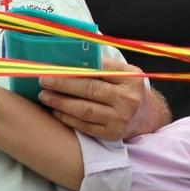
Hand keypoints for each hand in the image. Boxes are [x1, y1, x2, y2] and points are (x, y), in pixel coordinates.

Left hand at [39, 56, 153, 139]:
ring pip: (84, 109)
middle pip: (90, 89)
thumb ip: (102, 65)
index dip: (75, 68)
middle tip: (44, 80)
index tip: (55, 66)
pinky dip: (67, 118)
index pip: (100, 70)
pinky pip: (84, 126)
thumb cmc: (126, 89)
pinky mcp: (112, 134)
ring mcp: (120, 118)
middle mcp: (128, 99)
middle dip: (63, 84)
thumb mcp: (123, 73)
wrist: (145, 116)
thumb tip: (70, 56)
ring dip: (60, 102)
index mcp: (130, 78)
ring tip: (44, 96)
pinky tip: (56, 111)